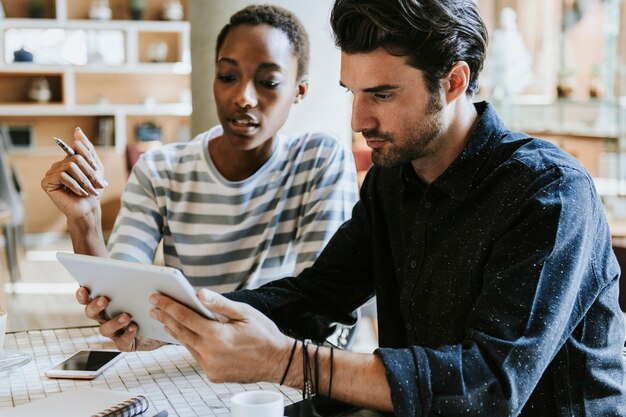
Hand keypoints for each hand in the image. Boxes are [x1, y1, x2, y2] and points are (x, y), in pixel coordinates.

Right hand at [41, 127, 107, 221]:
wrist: (88, 209)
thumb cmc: (92, 190)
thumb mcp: (95, 168)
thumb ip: (87, 149)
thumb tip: (77, 130)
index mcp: (69, 160)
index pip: (77, 148)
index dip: (90, 159)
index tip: (97, 172)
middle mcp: (58, 165)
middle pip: (75, 158)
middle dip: (89, 172)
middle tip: (97, 185)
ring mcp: (51, 173)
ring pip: (70, 166)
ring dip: (84, 180)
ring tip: (89, 190)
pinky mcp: (46, 182)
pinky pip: (62, 176)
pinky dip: (75, 185)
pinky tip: (80, 193)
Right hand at [76, 286, 164, 351]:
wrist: (160, 324)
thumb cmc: (146, 303)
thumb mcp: (142, 290)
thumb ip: (135, 280)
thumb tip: (139, 269)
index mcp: (104, 303)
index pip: (87, 298)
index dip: (82, 295)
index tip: (84, 288)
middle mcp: (105, 318)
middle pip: (92, 313)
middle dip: (95, 306)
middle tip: (104, 299)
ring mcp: (114, 332)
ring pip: (105, 329)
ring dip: (113, 322)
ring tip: (126, 316)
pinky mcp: (125, 343)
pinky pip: (122, 342)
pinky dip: (127, 335)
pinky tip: (134, 327)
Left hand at [150, 289, 291, 382]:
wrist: (278, 362)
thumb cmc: (264, 334)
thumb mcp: (245, 313)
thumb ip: (220, 304)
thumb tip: (199, 293)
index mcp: (217, 336)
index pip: (185, 317)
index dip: (169, 305)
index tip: (156, 297)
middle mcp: (210, 353)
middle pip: (181, 332)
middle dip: (166, 318)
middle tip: (154, 307)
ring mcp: (211, 367)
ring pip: (187, 346)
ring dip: (176, 332)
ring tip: (166, 320)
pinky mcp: (213, 375)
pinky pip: (197, 357)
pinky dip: (191, 345)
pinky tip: (188, 336)